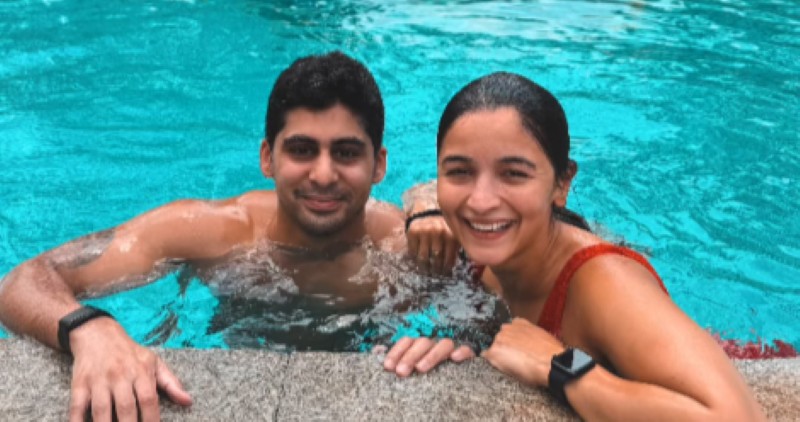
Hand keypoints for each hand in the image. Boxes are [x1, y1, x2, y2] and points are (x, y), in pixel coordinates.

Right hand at [68, 318, 191, 421]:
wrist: (97, 334)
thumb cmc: (130, 353)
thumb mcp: (154, 362)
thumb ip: (171, 383)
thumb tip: (188, 402)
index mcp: (141, 372)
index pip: (149, 400)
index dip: (152, 420)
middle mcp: (120, 376)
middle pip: (126, 408)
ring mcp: (98, 381)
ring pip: (101, 410)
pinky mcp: (79, 385)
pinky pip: (77, 407)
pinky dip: (77, 421)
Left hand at [382, 337, 474, 376]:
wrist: (461, 385)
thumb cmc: (430, 378)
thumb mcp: (414, 370)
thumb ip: (400, 363)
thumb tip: (377, 354)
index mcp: (421, 345)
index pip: (407, 341)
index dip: (396, 352)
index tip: (388, 367)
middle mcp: (436, 343)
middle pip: (422, 342)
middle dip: (409, 356)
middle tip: (401, 372)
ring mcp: (453, 348)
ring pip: (443, 344)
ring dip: (431, 355)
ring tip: (420, 369)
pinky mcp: (469, 354)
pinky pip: (467, 349)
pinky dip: (461, 351)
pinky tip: (454, 359)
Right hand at [406, 212, 459, 274]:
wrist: (427, 210)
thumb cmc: (442, 224)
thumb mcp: (452, 233)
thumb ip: (455, 247)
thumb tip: (450, 268)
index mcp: (451, 234)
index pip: (449, 258)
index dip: (446, 268)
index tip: (444, 272)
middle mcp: (438, 232)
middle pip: (437, 259)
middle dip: (436, 269)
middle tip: (435, 273)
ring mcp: (425, 232)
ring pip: (424, 257)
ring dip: (425, 267)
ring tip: (426, 271)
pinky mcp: (413, 232)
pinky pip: (413, 251)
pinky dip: (414, 258)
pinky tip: (417, 261)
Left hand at [481, 318, 564, 386]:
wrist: (551, 363)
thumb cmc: (551, 353)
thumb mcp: (542, 336)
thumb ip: (531, 335)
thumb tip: (530, 342)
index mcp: (520, 323)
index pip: (510, 327)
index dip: (512, 338)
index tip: (515, 345)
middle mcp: (507, 328)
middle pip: (500, 337)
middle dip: (505, 346)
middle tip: (514, 357)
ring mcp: (499, 339)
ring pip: (493, 346)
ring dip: (498, 353)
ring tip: (509, 364)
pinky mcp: (494, 352)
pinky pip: (485, 355)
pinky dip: (489, 360)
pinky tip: (495, 366)